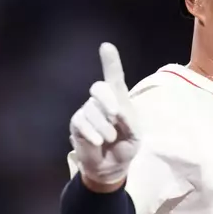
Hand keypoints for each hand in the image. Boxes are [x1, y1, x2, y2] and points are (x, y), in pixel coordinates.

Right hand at [69, 42, 140, 189]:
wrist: (112, 167)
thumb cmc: (126, 146)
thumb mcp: (135, 135)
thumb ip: (130, 120)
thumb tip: (116, 110)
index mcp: (119, 99)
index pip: (114, 77)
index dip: (110, 62)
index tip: (106, 47)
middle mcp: (102, 101)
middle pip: (99, 88)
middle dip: (108, 99)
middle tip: (116, 114)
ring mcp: (87, 110)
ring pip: (92, 110)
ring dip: (104, 127)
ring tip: (110, 139)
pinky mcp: (77, 123)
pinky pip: (81, 122)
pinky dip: (92, 132)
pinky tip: (98, 142)